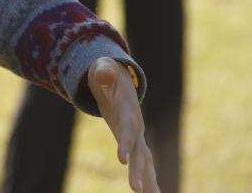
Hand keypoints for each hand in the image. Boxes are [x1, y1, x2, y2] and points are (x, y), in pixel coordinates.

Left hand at [87, 57, 159, 192]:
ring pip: (145, 161)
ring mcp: (138, 136)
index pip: (127, 129)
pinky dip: (149, 180)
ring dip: (148, 180)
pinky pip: (144, 164)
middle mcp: (136, 126)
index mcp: (127, 111)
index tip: (121, 160)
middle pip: (139, 151)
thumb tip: (104, 74)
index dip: (125, 143)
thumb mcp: (102, 70)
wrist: (118, 79)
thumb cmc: (107, 73)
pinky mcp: (135, 143)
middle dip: (138, 170)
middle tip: (135, 189)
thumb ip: (104, 72)